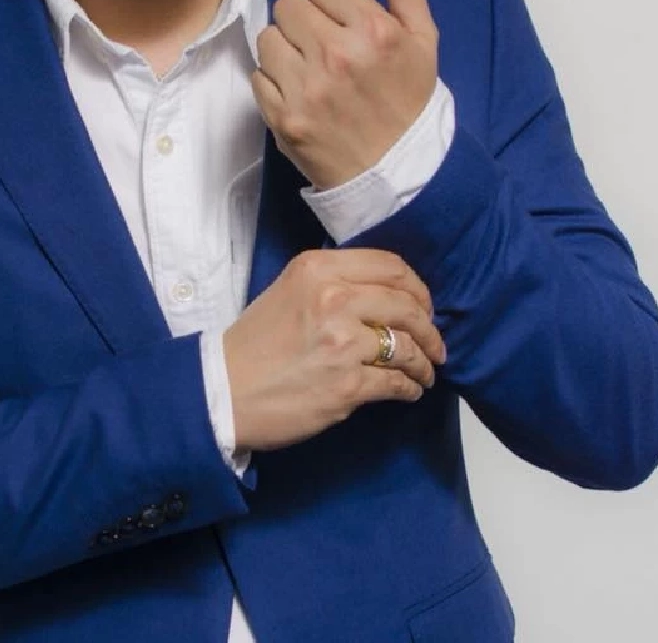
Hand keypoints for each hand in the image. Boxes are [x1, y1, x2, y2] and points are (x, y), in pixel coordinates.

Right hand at [223, 248, 445, 451]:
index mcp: (317, 269)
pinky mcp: (348, 384)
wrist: (223, 391)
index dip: (416, 287)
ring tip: (425, 372)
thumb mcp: (289, 292)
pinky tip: (409, 390)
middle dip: (429, 326)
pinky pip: (397, 382)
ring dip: (424, 362)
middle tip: (434, 343)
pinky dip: (410, 388)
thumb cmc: (254, 346)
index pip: (390, 266)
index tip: (423, 305)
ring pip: (408, 345)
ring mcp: (342, 342)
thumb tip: (382, 297)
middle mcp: (333, 298)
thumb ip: (332, 285)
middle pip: (407, 304)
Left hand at [251, 0, 437, 190]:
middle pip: (289, 4)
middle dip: (305, 21)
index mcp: (374, 31)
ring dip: (285, 49)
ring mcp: (307, 88)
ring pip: (268, 36)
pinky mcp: (283, 117)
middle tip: (325, 45)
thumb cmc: (411, 102)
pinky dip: (274, 82)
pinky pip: (258, 75)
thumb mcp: (422, 39)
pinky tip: (301, 94)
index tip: (343, 21)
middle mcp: (337, 56)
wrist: (401, 173)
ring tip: (311, 69)